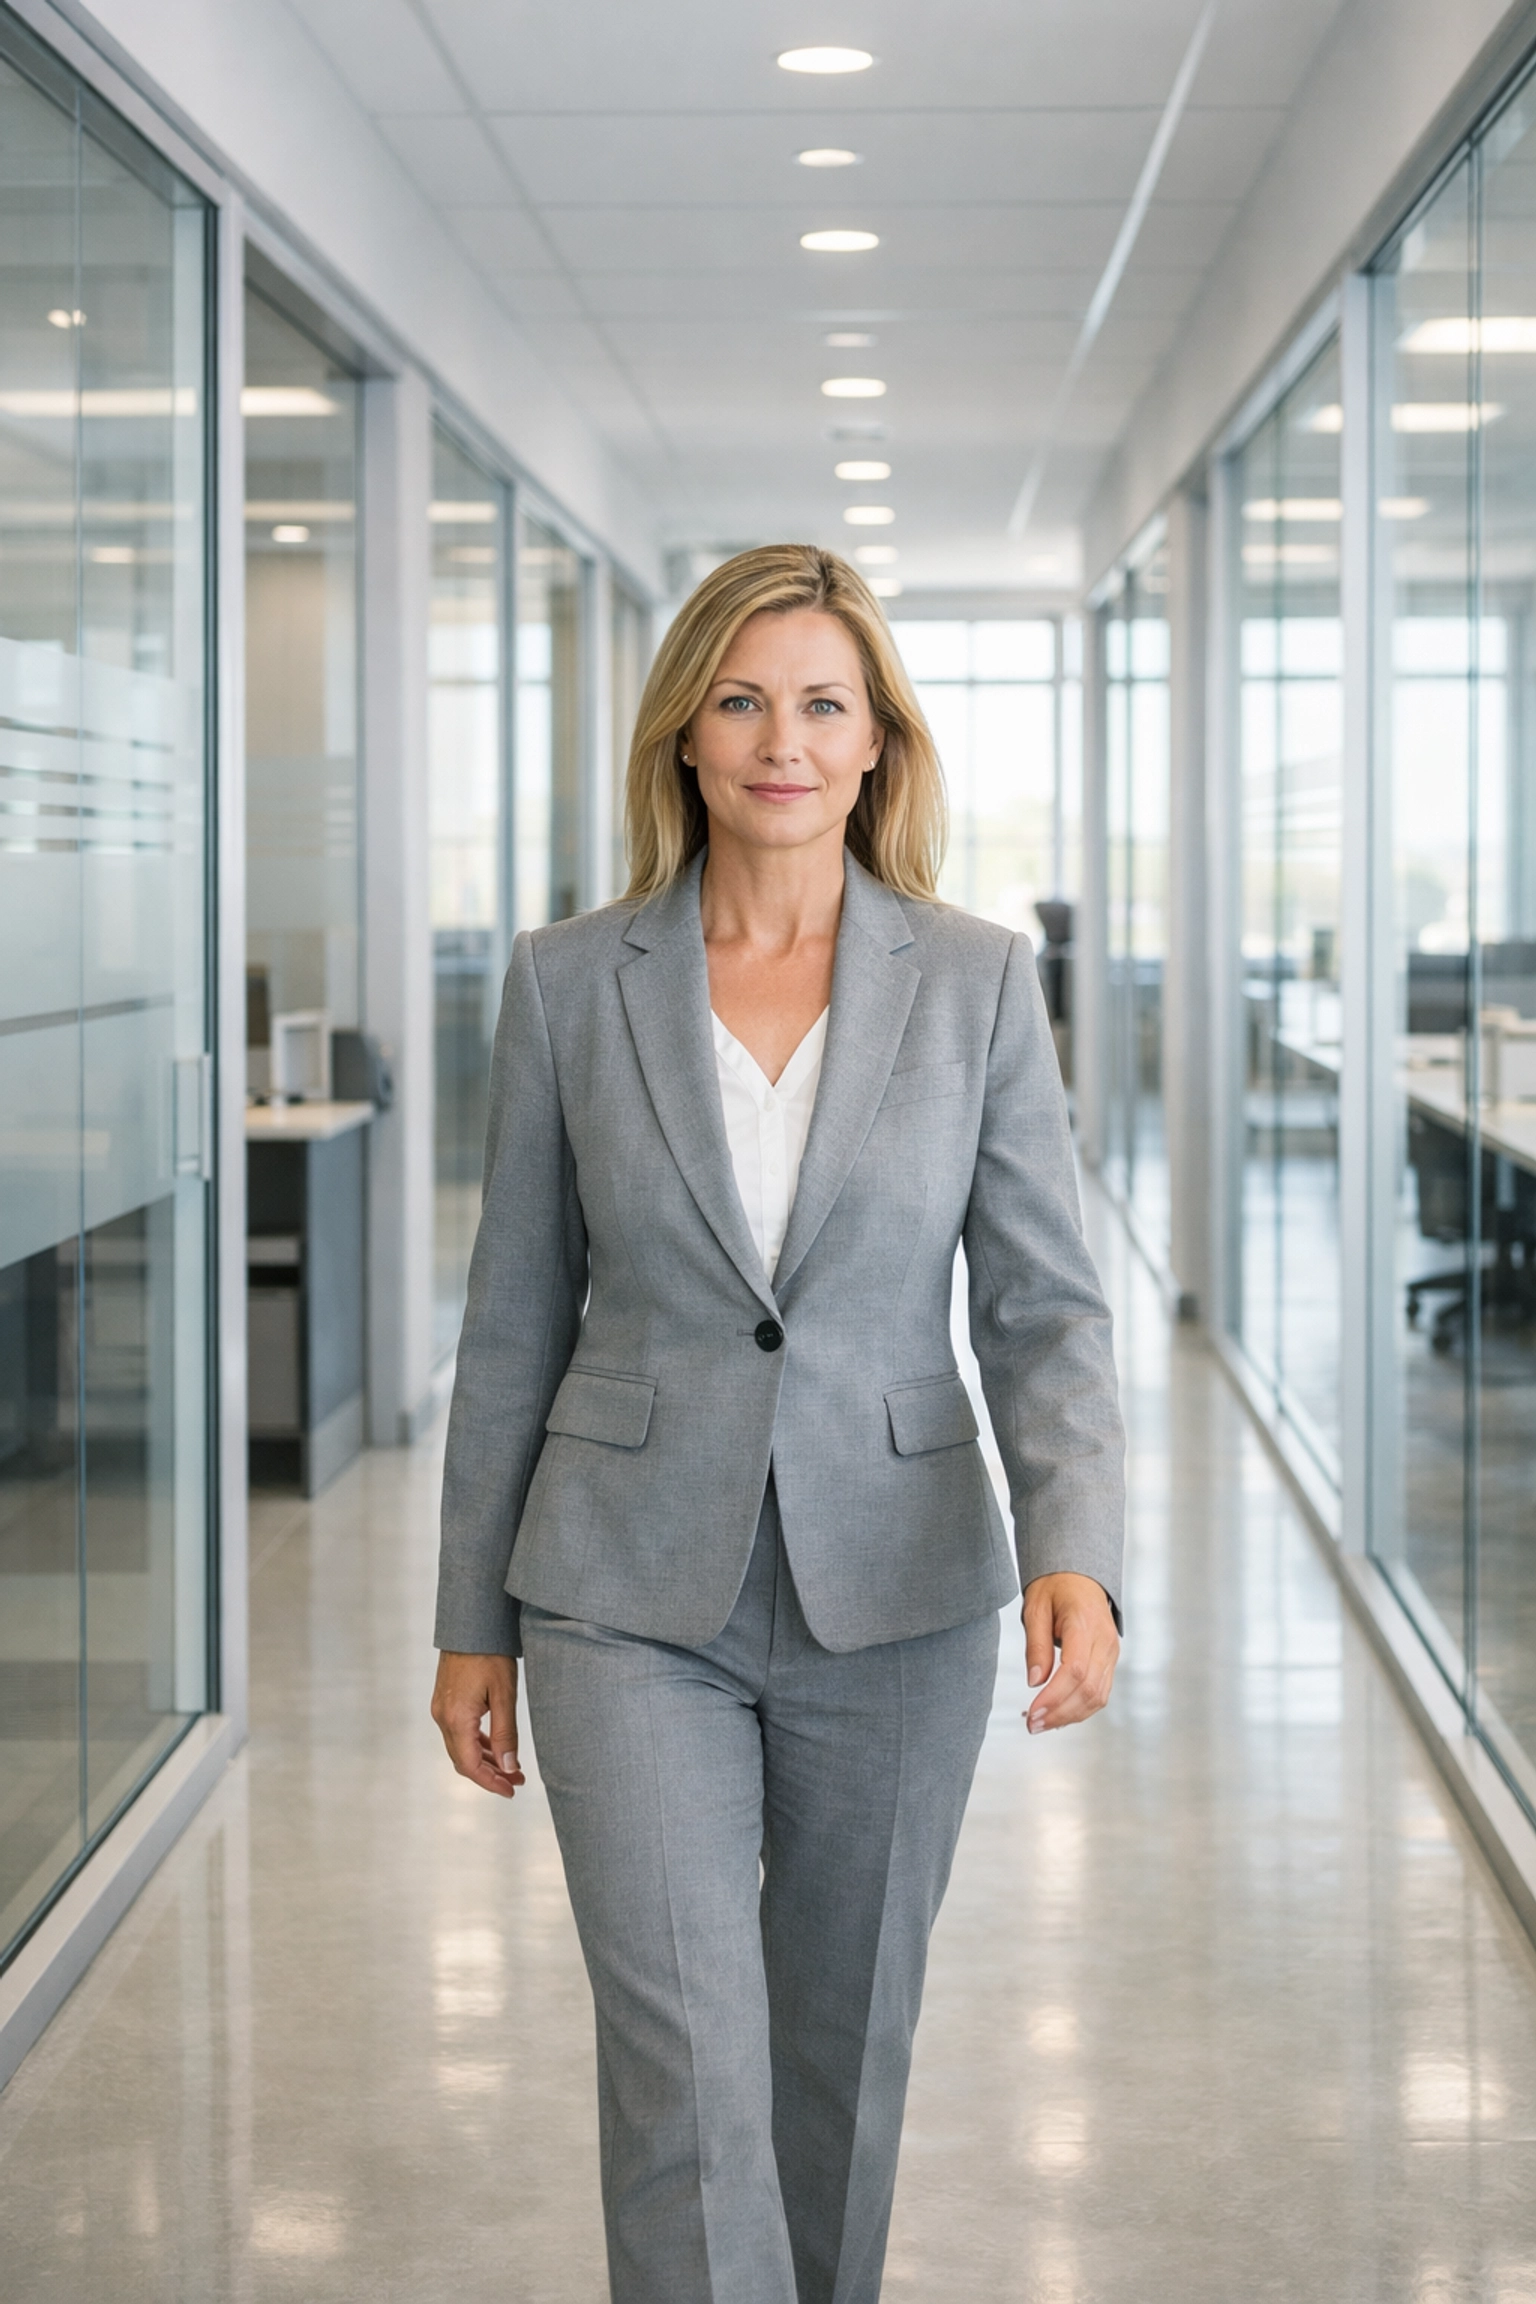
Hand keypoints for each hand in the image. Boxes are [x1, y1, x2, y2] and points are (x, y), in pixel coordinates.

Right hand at [431, 1650, 525, 1797]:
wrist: (470, 1623)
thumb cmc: (490, 1653)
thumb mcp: (504, 1694)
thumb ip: (506, 1733)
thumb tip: (509, 1768)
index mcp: (456, 1718)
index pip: (470, 1766)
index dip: (491, 1783)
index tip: (512, 1790)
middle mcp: (443, 1717)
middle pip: (464, 1760)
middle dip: (491, 1775)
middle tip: (517, 1781)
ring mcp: (442, 1709)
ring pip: (461, 1747)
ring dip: (486, 1760)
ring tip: (512, 1768)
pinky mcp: (446, 1701)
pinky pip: (460, 1732)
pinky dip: (478, 1744)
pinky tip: (497, 1747)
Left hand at [1021, 1573, 1118, 1734]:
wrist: (1081, 1576)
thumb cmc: (1056, 1587)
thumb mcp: (1035, 1607)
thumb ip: (1036, 1644)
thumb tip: (1035, 1681)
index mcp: (1085, 1623)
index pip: (1075, 1670)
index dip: (1054, 1696)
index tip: (1033, 1711)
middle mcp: (1104, 1641)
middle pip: (1088, 1689)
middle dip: (1059, 1713)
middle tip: (1031, 1725)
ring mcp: (1111, 1652)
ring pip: (1098, 1696)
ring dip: (1069, 1716)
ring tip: (1041, 1724)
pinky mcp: (1110, 1661)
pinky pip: (1100, 1693)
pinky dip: (1080, 1709)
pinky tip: (1058, 1715)